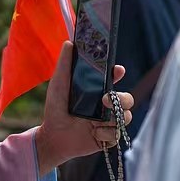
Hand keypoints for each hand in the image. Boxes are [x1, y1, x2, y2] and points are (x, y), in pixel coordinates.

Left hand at [34, 41, 133, 175]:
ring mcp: (108, 122)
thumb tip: (69, 43)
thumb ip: (65, 65)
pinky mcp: (107, 138)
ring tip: (97, 121)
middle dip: (122, 99)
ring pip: (126, 117)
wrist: (52, 136)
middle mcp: (105, 106)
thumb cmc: (55, 108)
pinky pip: (116, 135)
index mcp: (97, 90)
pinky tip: (93, 134)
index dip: (118, 74)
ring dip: (114, 118)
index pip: (114, 79)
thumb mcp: (59, 84)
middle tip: (106, 100)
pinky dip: (105, 134)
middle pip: (127, 99)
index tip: (118, 70)